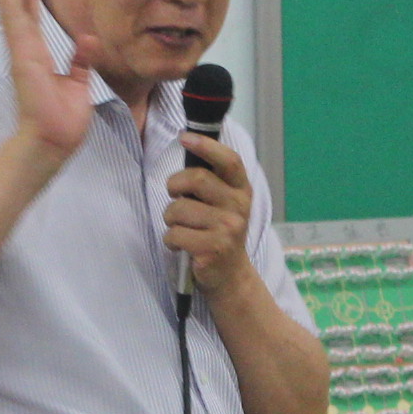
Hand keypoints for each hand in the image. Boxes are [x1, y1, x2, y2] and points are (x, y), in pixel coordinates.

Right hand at [0, 0, 104, 159]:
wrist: (53, 140)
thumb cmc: (63, 121)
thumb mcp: (79, 84)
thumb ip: (81, 61)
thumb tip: (89, 39)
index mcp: (39, 57)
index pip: (32, 21)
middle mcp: (26, 50)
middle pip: (17, 8)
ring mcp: (21, 51)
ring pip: (11, 8)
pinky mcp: (21, 54)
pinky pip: (14, 20)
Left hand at [164, 129, 256, 294]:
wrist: (230, 276)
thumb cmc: (219, 233)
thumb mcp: (224, 204)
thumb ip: (211, 180)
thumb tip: (188, 144)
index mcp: (241, 190)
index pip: (229, 160)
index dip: (206, 146)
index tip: (184, 137)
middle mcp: (238, 207)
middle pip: (196, 179)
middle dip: (175, 186)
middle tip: (174, 196)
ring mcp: (227, 229)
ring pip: (178, 210)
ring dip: (170, 219)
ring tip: (182, 228)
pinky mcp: (212, 249)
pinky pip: (174, 234)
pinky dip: (170, 240)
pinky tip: (182, 245)